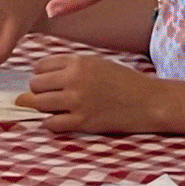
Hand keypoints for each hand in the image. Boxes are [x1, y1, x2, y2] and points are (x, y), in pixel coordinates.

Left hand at [22, 50, 165, 133]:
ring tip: (60, 108)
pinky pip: (51, 124)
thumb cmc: (124, 81)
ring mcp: (77, 101)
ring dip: (46, 107)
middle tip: (55, 96)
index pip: (40, 66)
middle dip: (41, 91)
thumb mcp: (96, 63)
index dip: (43, 74)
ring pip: (39, 104)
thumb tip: (38, 78)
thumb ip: (69, 67)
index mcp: (78, 62)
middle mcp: (74, 79)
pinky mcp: (83, 122)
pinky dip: (53, 123)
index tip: (51, 81)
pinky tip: (65, 120)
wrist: (149, 102)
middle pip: (35, 85)